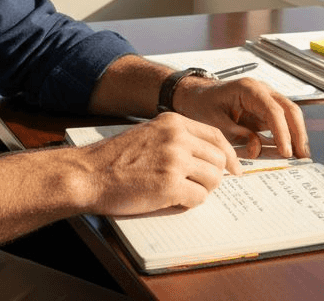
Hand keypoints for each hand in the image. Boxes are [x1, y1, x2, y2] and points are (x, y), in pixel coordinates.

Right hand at [73, 112, 238, 216]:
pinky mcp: (170, 185)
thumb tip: (206, 155)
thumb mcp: (148, 134)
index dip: (229, 155)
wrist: (88, 174)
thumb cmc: (114, 158)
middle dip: (214, 175)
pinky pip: (199, 197)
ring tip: (183, 191)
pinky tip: (173, 199)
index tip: (234, 168)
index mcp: (173, 122)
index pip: (217, 136)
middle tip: (202, 185)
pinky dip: (190, 202)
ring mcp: (174, 160)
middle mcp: (177, 137)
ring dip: (202, 189)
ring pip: (213, 179)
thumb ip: (176, 139)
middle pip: (219, 159)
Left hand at [173, 76, 310, 159]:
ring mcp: (265, 100)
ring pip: (289, 116)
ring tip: (301, 157)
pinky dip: (286, 136)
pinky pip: (280, 123)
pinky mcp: (264, 111)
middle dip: (298, 133)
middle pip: (289, 109)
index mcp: (249, 89)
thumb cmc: (202, 104)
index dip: (282, 132)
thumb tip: (258, 148)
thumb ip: (236, 135)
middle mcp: (262, 91)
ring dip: (296, 135)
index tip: (286, 152)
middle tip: (302, 156)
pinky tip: (289, 151)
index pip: (273, 110)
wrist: (195, 95)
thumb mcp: (213, 122)